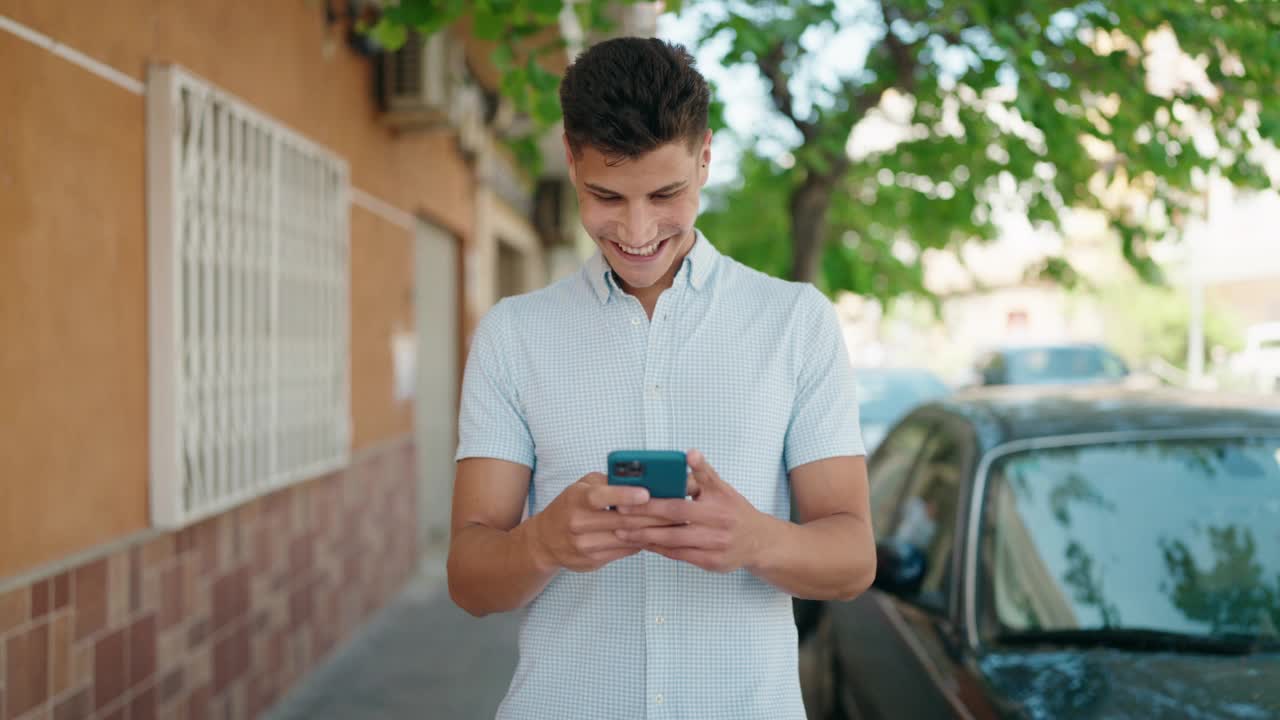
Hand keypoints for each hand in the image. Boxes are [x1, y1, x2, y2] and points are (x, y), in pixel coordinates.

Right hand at [527, 473, 678, 572]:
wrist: (544, 541)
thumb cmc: (570, 506)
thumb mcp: (582, 487)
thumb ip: (607, 483)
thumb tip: (643, 479)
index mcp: (576, 499)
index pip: (599, 496)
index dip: (624, 495)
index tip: (647, 493)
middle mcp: (578, 523)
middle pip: (621, 519)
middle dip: (653, 514)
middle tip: (678, 508)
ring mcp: (584, 545)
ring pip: (627, 537)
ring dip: (653, 530)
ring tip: (676, 522)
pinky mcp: (592, 561)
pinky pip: (624, 551)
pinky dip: (643, 542)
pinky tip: (659, 535)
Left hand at [615, 449, 771, 573]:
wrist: (759, 541)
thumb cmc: (735, 510)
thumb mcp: (722, 488)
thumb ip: (703, 472)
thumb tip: (689, 454)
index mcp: (717, 506)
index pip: (678, 505)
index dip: (652, 504)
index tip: (628, 501)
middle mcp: (716, 529)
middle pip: (672, 526)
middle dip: (642, 522)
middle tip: (618, 518)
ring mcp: (713, 548)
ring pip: (673, 544)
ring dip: (646, 539)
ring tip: (622, 533)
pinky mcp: (711, 564)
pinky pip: (679, 557)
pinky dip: (659, 550)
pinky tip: (643, 544)